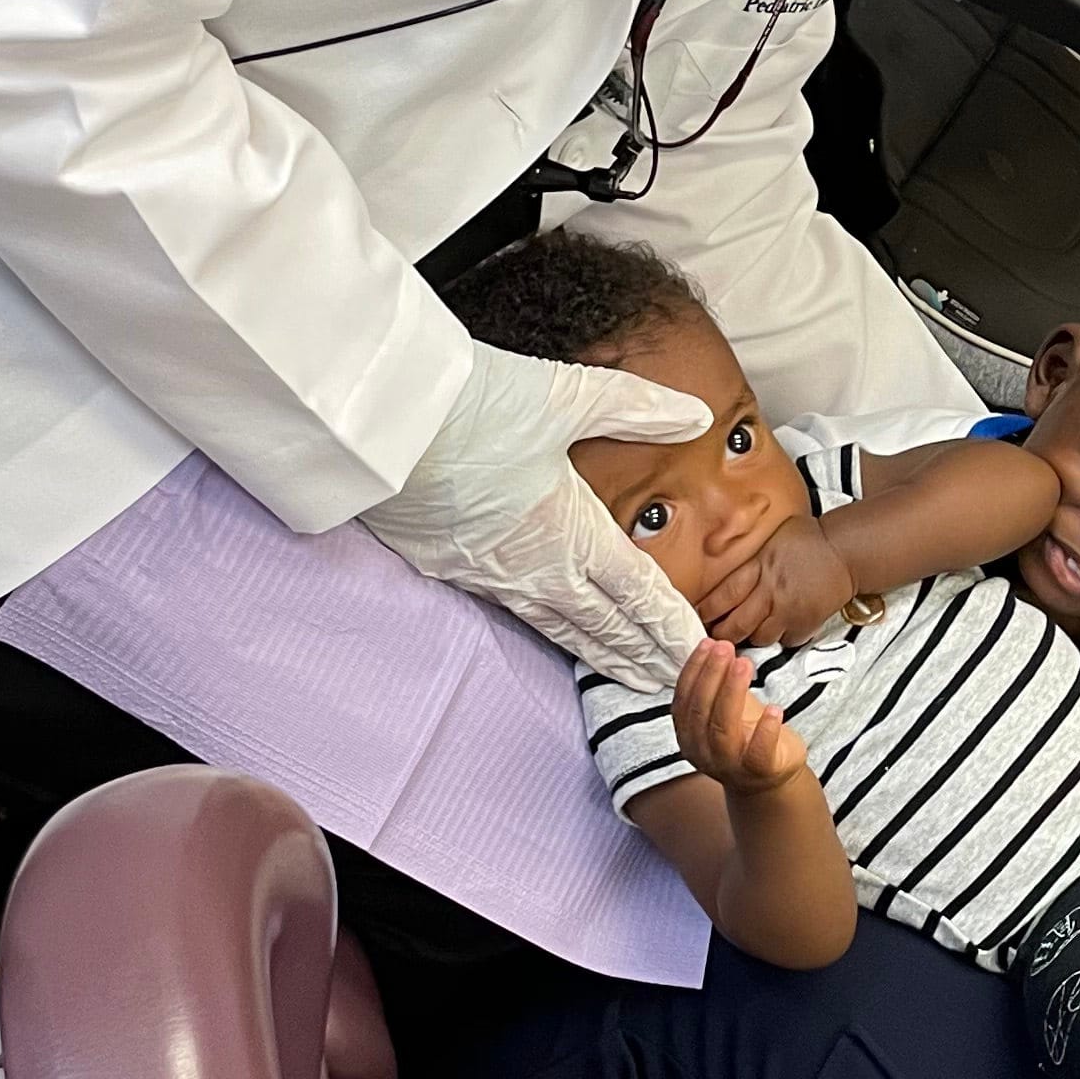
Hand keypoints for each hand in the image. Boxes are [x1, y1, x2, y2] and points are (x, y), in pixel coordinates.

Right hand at [363, 343, 712, 693]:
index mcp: (571, 534)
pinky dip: (547, 629)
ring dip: (597, 652)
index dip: (670, 627)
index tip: (699, 653)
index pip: (637, 595)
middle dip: (641, 655)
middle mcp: (534, 569)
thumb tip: (697, 414)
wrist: (381, 423)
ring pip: (556, 628)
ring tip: (623, 671)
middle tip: (672, 682)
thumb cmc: (476, 406)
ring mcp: (487, 575)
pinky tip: (549, 624)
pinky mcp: (447, 567)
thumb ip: (637, 410)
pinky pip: (512, 611)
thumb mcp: (568, 397)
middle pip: (601, 627)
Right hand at [669, 637, 816, 797]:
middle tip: (725, 647)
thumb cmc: (745, 735)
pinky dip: (766, 729)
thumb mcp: (724, 708)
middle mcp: (702, 751)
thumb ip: (715, 684)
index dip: (694, 670)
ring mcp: (728, 764)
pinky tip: (775, 708)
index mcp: (688, 734)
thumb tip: (712, 643)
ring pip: (723, 728)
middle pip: (700, 711)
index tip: (708, 643)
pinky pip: (758, 751)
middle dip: (712, 675)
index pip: (684, 699)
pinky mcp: (757, 770)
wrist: (770, 779)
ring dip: (732, 692)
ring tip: (744, 664)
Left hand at [698, 514, 863, 647]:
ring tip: (746, 632)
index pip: (724, 595)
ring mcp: (789, 610)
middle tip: (716, 634)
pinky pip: (785, 641)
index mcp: (760, 566)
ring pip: (758, 638)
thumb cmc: (810, 538)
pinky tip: (778, 628)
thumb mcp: (772, 536)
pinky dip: (780, 638)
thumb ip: (751, 555)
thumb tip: (723, 553)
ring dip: (750, 637)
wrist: (846, 550)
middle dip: (722, 634)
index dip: (707, 610)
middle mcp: (772, 591)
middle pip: (736, 625)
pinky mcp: (806, 622)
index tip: (699, 616)